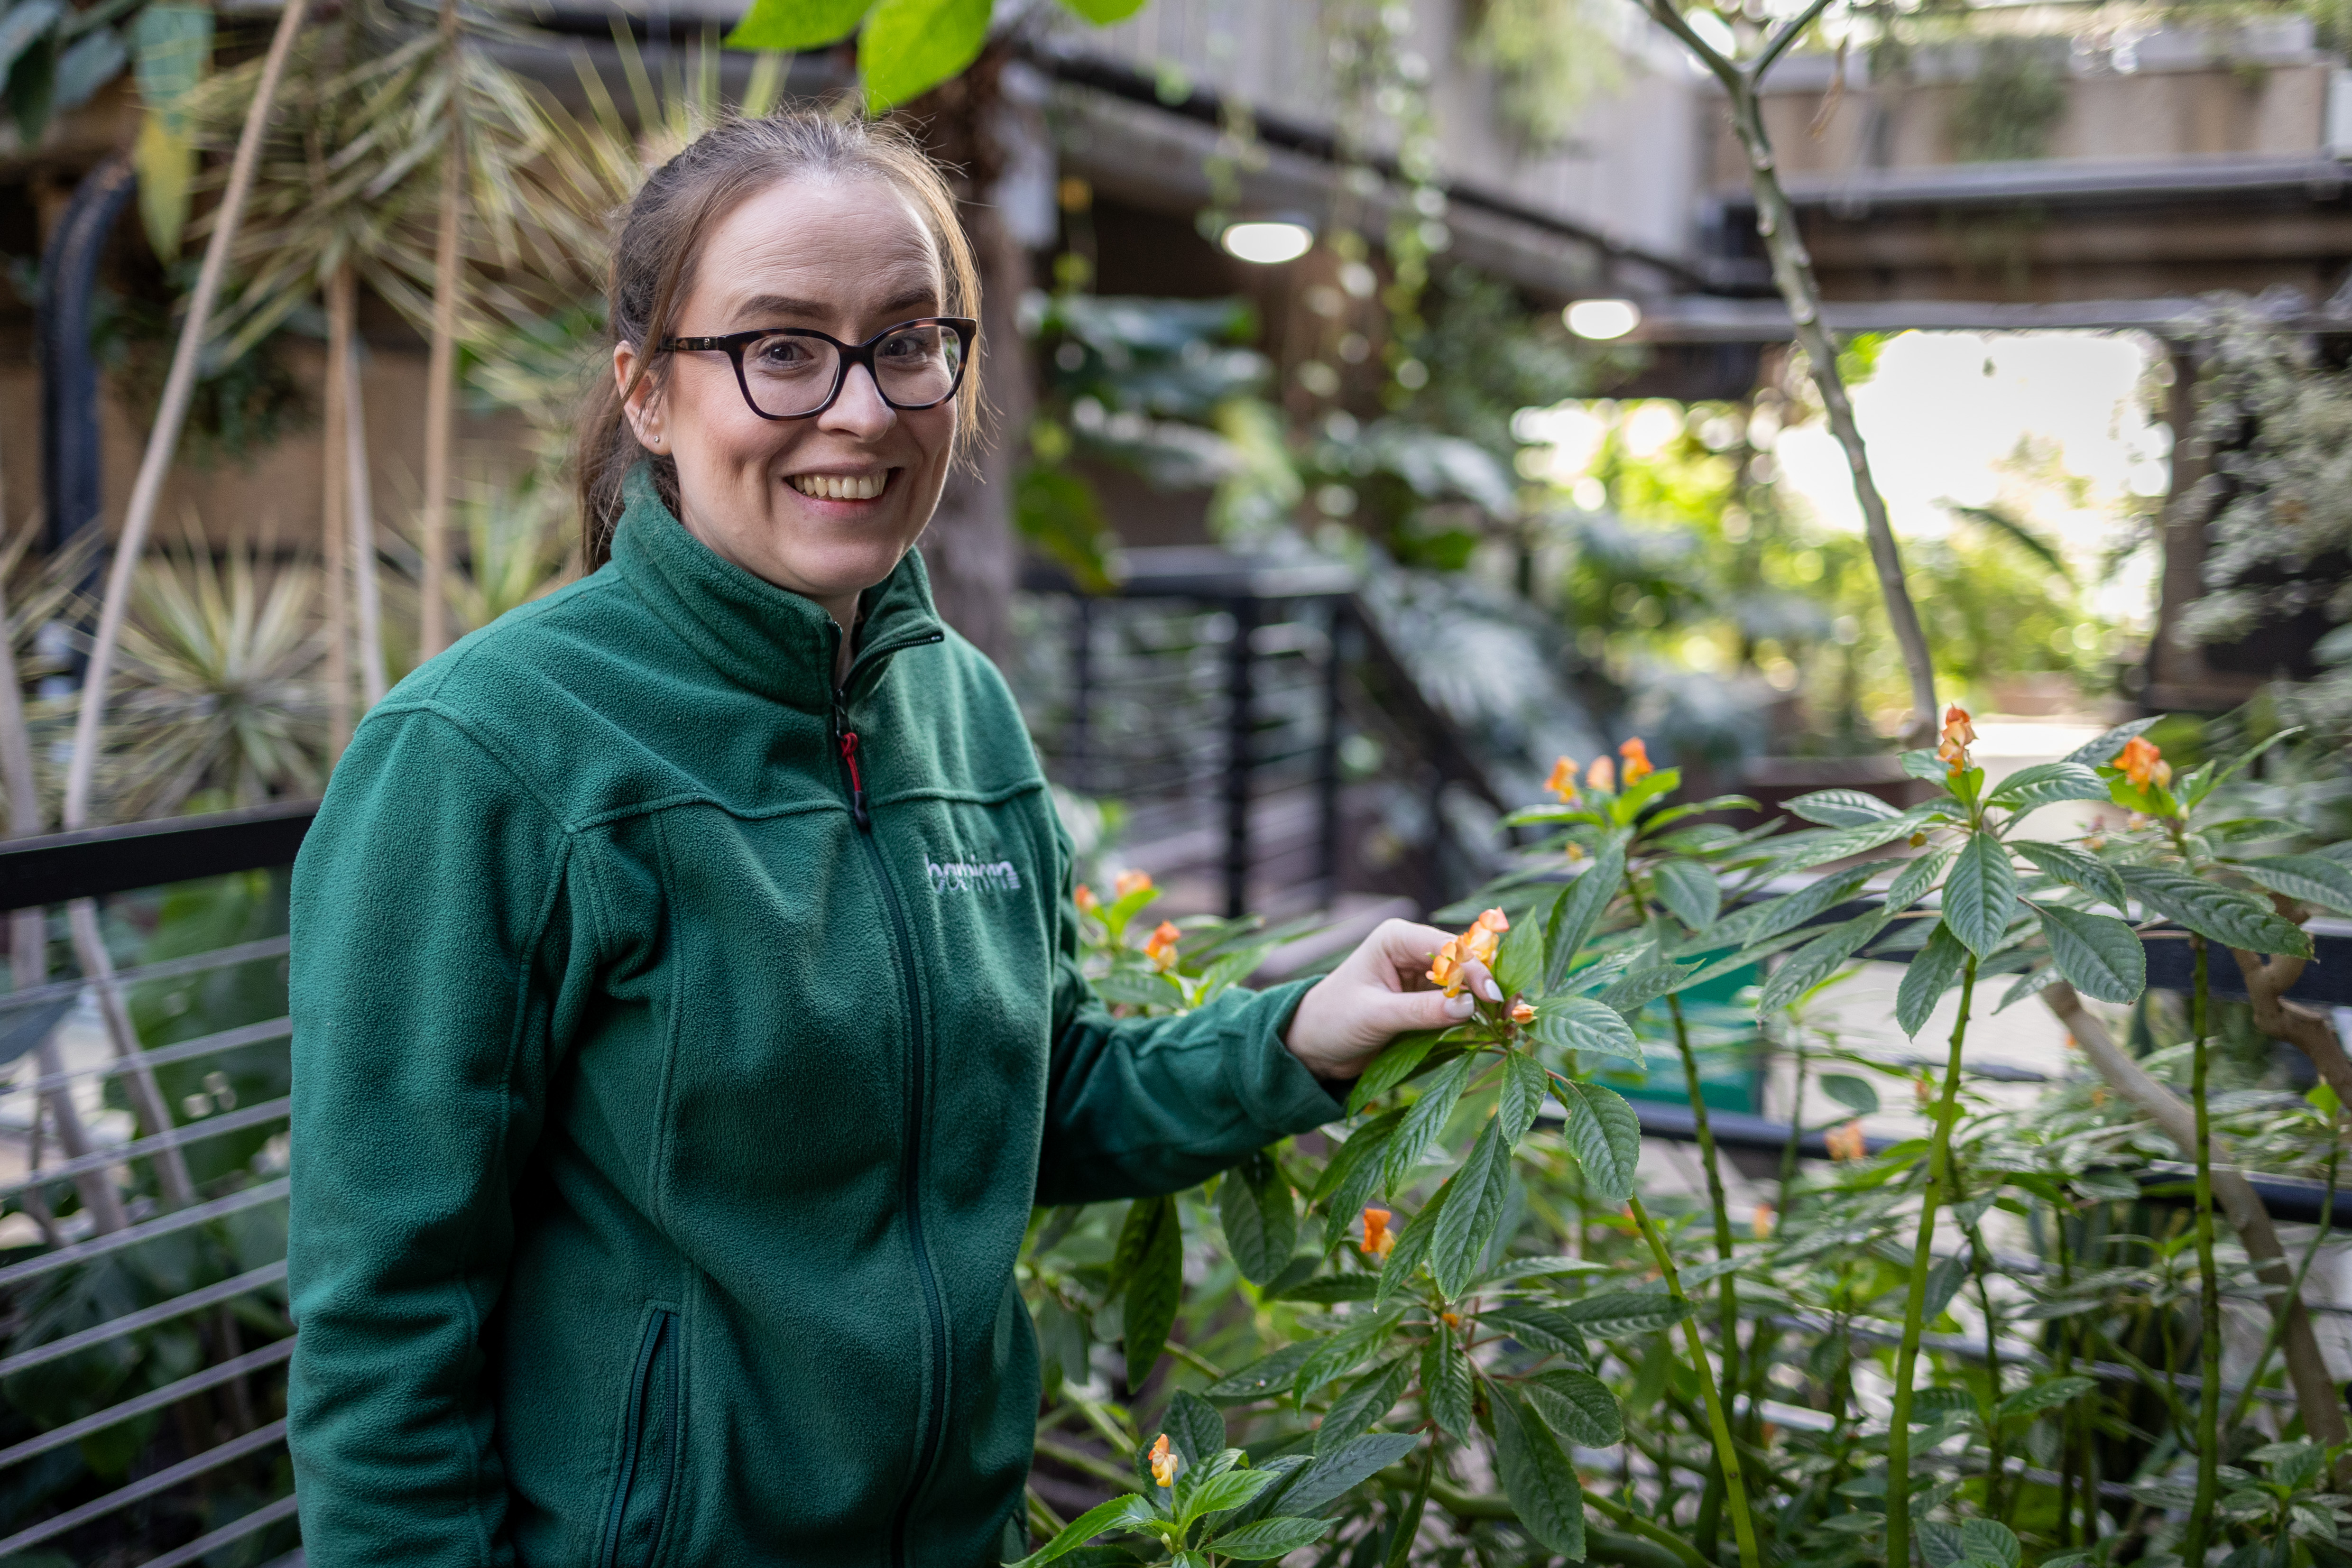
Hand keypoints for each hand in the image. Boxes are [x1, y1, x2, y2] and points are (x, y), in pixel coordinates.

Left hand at [1282, 919, 1499, 1082]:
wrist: (1311, 1047)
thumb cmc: (1332, 1020)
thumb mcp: (1375, 1015)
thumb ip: (1421, 1011)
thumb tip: (1469, 1008)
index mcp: (1396, 938)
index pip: (1447, 947)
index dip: (1474, 970)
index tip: (1493, 996)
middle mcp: (1413, 951)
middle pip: (1465, 963)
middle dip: (1489, 985)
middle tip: (1515, 1011)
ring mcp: (1422, 977)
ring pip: (1468, 985)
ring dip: (1488, 1004)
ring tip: (1512, 1025)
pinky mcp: (1427, 1001)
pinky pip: (1460, 1005)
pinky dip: (1477, 1018)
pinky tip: (1495, 1030)